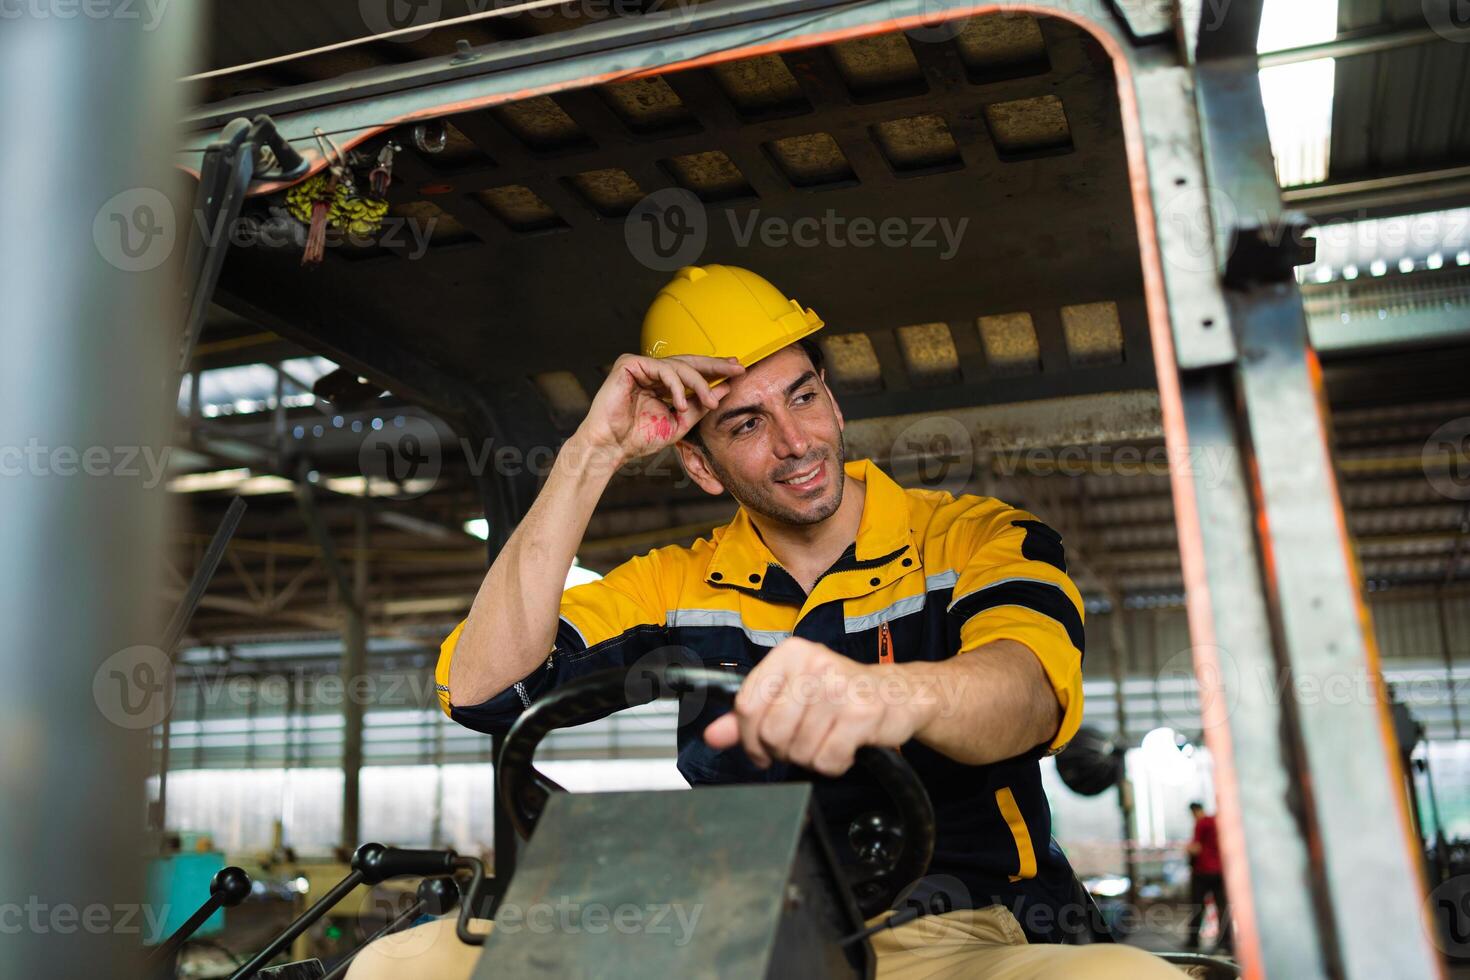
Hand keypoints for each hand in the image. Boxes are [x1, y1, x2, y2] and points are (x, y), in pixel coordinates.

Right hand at [576, 353, 743, 462]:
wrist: (611, 447)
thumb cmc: (638, 438)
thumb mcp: (679, 422)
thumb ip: (699, 406)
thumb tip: (723, 389)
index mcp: (661, 383)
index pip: (691, 371)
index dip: (714, 370)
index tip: (738, 370)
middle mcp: (650, 371)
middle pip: (688, 362)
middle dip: (714, 366)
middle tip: (736, 368)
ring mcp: (639, 366)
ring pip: (678, 366)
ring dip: (698, 383)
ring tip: (708, 402)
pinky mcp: (628, 364)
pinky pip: (662, 368)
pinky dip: (676, 385)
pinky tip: (682, 403)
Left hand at [703, 638, 921, 776]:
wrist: (898, 695)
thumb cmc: (840, 694)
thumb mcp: (791, 695)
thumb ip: (749, 715)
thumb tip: (713, 735)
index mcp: (790, 654)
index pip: (747, 704)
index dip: (748, 737)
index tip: (760, 748)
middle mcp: (814, 664)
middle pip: (770, 731)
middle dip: (782, 750)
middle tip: (800, 744)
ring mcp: (839, 687)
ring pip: (798, 748)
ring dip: (810, 757)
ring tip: (826, 740)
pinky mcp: (862, 713)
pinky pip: (827, 759)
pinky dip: (833, 764)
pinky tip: (844, 747)